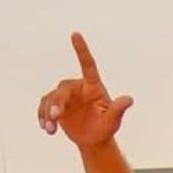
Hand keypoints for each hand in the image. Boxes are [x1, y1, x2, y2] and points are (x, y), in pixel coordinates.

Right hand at [37, 34, 133, 148]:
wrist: (93, 139)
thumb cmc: (105, 128)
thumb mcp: (113, 121)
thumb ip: (118, 110)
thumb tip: (129, 99)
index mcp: (92, 86)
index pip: (87, 65)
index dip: (81, 49)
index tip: (75, 34)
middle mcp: (77, 87)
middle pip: (62, 90)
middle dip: (57, 103)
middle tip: (55, 117)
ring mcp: (64, 95)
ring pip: (50, 99)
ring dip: (48, 114)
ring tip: (51, 130)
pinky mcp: (54, 104)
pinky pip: (44, 106)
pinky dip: (43, 117)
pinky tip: (47, 129)